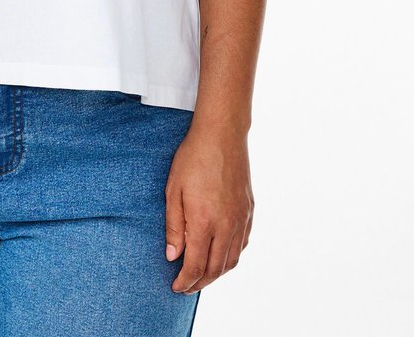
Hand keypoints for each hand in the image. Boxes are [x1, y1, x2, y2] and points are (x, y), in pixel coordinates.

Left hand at [164, 121, 253, 294]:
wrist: (221, 135)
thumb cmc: (192, 159)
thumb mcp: (173, 190)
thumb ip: (174, 226)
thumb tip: (173, 256)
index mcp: (205, 221)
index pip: (196, 265)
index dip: (185, 281)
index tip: (176, 287)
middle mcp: (227, 225)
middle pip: (216, 268)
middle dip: (200, 282)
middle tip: (186, 286)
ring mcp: (241, 219)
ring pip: (232, 259)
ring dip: (217, 273)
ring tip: (202, 275)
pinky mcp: (249, 211)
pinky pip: (242, 244)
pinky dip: (231, 256)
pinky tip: (221, 254)